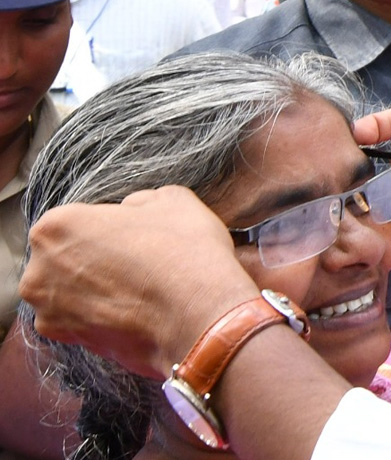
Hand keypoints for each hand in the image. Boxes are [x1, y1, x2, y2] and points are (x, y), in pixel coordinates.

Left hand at [20, 186, 258, 380]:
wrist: (200, 318)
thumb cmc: (185, 254)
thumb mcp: (172, 200)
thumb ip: (139, 200)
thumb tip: (130, 211)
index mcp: (57, 225)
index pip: (78, 218)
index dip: (111, 226)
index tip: (135, 236)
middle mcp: (39, 269)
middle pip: (67, 255)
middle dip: (96, 257)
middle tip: (137, 262)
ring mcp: (48, 310)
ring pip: (71, 289)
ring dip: (96, 287)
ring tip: (139, 289)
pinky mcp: (67, 342)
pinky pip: (80, 319)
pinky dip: (102, 315)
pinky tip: (134, 310)